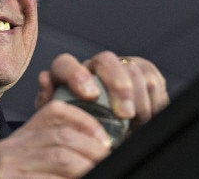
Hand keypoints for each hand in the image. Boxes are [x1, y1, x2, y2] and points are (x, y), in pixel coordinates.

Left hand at [0, 51, 168, 177]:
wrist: (106, 138)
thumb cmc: (79, 129)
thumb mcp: (59, 121)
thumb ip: (48, 103)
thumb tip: (45, 81)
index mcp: (67, 76)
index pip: (65, 64)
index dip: (76, 75)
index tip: (90, 97)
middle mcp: (93, 67)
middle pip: (106, 60)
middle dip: (118, 86)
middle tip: (124, 114)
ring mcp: (119, 67)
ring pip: (133, 70)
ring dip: (137, 100)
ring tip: (133, 124)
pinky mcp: (145, 73)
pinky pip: (153, 80)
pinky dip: (153, 102)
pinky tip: (145, 118)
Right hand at [0, 100, 111, 177]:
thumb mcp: (38, 166)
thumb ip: (59, 154)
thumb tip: (101, 146)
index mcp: (20, 138)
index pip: (54, 111)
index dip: (85, 120)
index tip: (104, 140)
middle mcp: (10, 147)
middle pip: (62, 134)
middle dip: (93, 149)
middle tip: (108, 161)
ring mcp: (8, 166)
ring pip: (62, 157)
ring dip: (87, 166)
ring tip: (101, 173)